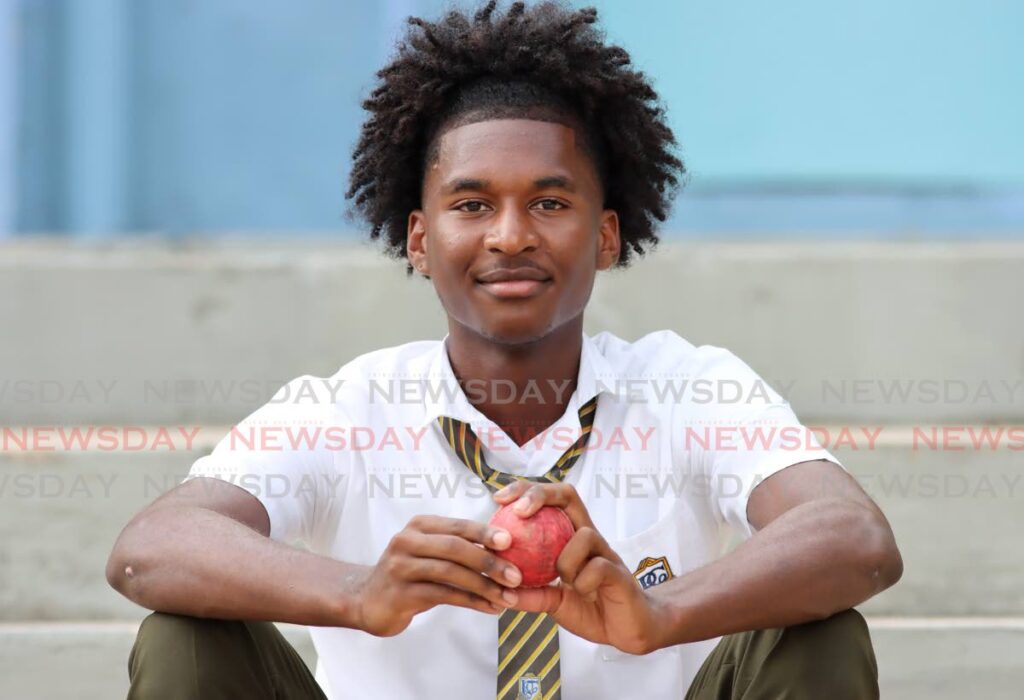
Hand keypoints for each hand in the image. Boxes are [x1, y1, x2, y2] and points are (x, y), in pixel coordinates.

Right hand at [353, 514, 523, 636]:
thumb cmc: (409, 574)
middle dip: (489, 561)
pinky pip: (443, 595)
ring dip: (484, 586)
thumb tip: (504, 546)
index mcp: (419, 526)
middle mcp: (407, 541)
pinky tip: (489, 608)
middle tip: (516, 576)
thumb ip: (458, 546)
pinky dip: (471, 602)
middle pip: (455, 548)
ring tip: (508, 598)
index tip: (510, 542)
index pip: (457, 526)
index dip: (485, 532)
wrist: (367, 600)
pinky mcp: (401, 593)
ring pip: (450, 573)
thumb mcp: (429, 551)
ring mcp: (401, 567)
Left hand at [492, 482, 664, 654]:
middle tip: (518, 511)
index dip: (526, 492)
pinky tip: (582, 593)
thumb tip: (501, 592)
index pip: (551, 500)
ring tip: (564, 581)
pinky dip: (583, 581)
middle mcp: (589, 537)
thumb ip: (531, 594)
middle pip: (568, 495)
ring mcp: (606, 552)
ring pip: (585, 534)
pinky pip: (598, 567)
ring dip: (565, 560)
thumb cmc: (590, 609)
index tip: (499, 499)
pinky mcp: (620, 573)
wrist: (626, 631)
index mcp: (571, 537)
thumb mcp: (553, 602)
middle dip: (540, 494)